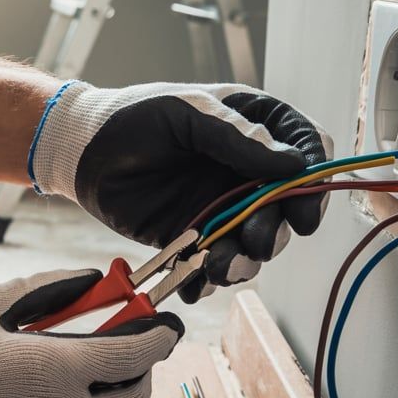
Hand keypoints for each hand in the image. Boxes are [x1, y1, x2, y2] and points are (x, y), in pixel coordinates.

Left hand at [28, 82, 331, 300]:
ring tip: (217, 267)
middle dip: (276, 231)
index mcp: (254, 129)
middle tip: (256, 241)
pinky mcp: (194, 237)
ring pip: (253, 245)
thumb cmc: (135, 117)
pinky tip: (190, 283)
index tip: (304, 211)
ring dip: (243, 262)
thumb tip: (295, 165)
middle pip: (286, 208)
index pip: (307, 151)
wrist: (83, 152)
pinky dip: (204, 280)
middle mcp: (246, 172)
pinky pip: (212, 266)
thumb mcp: (190, 114)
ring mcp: (222, 207)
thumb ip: (239, 139)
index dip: (314, 182)